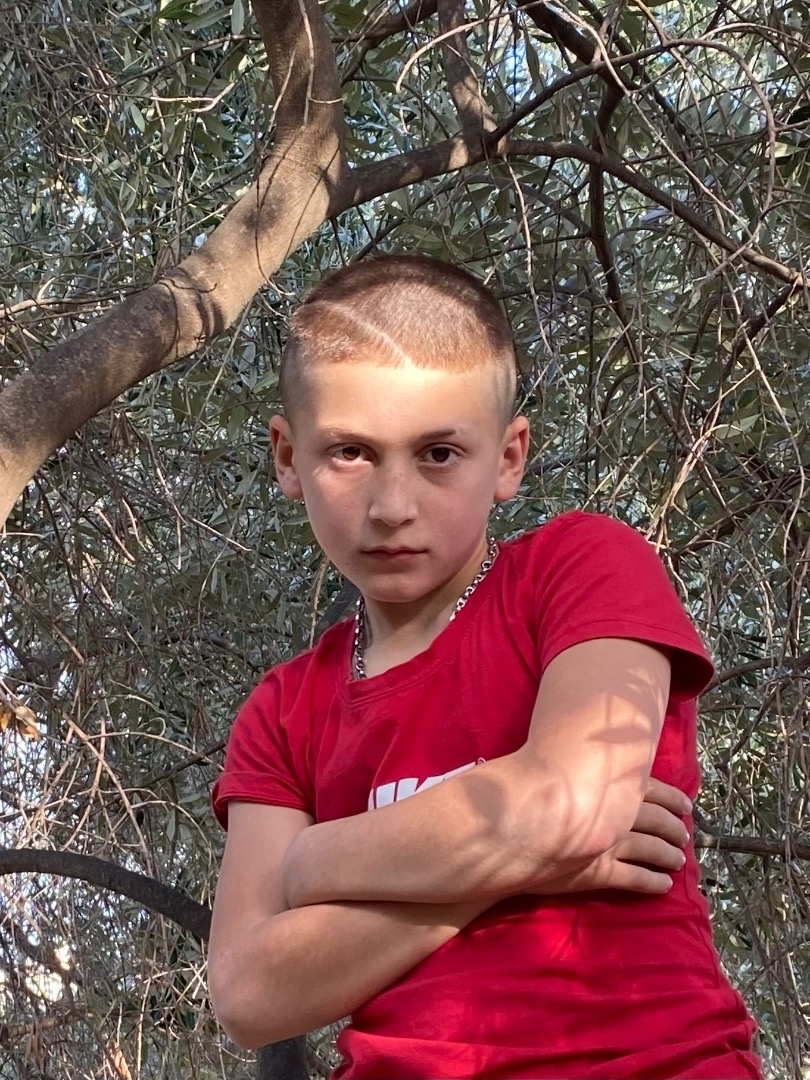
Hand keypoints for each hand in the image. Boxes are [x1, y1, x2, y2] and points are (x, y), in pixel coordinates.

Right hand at [532, 778, 691, 896]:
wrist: (509, 829)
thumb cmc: (530, 795)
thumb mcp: (561, 774)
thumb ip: (585, 773)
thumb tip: (599, 767)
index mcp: (609, 789)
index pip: (652, 790)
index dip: (673, 798)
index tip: (687, 805)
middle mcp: (615, 814)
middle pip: (657, 821)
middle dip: (674, 829)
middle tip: (685, 836)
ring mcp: (610, 845)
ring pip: (651, 850)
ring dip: (669, 856)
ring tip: (678, 861)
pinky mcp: (601, 873)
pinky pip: (635, 879)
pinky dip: (653, 882)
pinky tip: (664, 886)